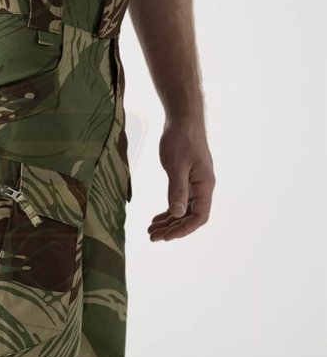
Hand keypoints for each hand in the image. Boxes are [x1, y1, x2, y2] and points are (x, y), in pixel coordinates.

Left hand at [148, 116, 214, 240]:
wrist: (183, 119)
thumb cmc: (181, 139)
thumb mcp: (177, 166)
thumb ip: (177, 190)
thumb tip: (176, 214)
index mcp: (204, 186)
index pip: (199, 217)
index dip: (183, 230)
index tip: (165, 237)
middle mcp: (202, 188)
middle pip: (190, 217)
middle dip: (172, 229)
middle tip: (152, 236)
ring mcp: (195, 183)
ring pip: (184, 210)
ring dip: (169, 222)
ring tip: (151, 230)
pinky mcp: (187, 178)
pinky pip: (180, 200)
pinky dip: (169, 210)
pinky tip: (158, 217)